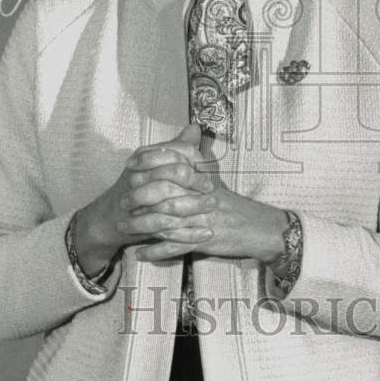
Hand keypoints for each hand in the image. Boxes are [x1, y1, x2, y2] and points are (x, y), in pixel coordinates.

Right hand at [73, 124, 214, 274]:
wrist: (108, 219)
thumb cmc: (135, 188)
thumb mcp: (153, 163)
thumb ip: (175, 147)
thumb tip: (195, 128)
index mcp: (143, 158)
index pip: (174, 152)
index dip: (194, 159)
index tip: (208, 167)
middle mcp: (138, 176)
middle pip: (173, 175)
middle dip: (197, 181)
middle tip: (213, 187)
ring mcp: (138, 201)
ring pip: (172, 202)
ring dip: (196, 206)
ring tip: (214, 206)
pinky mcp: (141, 225)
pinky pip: (169, 229)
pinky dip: (190, 234)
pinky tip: (206, 233)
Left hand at [133, 128, 287, 264]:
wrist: (258, 228)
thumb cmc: (233, 203)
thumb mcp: (215, 176)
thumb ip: (198, 155)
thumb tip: (191, 127)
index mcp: (203, 178)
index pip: (173, 164)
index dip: (149, 162)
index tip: (130, 164)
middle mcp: (201, 196)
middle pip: (164, 192)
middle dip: (139, 196)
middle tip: (121, 200)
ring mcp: (201, 219)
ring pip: (166, 220)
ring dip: (141, 226)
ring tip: (123, 227)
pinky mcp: (203, 240)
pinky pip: (175, 247)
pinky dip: (157, 251)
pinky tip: (140, 253)